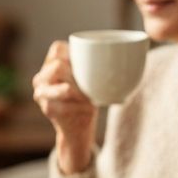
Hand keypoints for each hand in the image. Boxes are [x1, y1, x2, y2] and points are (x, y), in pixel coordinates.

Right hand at [32, 40, 96, 174]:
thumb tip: (136, 49)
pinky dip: (81, 105)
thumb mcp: (89, 77)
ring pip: (64, 87)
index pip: (57, 48)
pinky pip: (68, 104)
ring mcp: (41, 94)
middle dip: (77, 75)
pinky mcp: (48, 109)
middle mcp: (40, 78)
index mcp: (50, 65)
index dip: (73, 53)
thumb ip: (94, 64)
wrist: (77, 128)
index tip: (85, 65)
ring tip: (87, 97)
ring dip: (81, 92)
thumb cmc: (87, 97)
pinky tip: (87, 107)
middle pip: (58, 66)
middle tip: (88, 84)